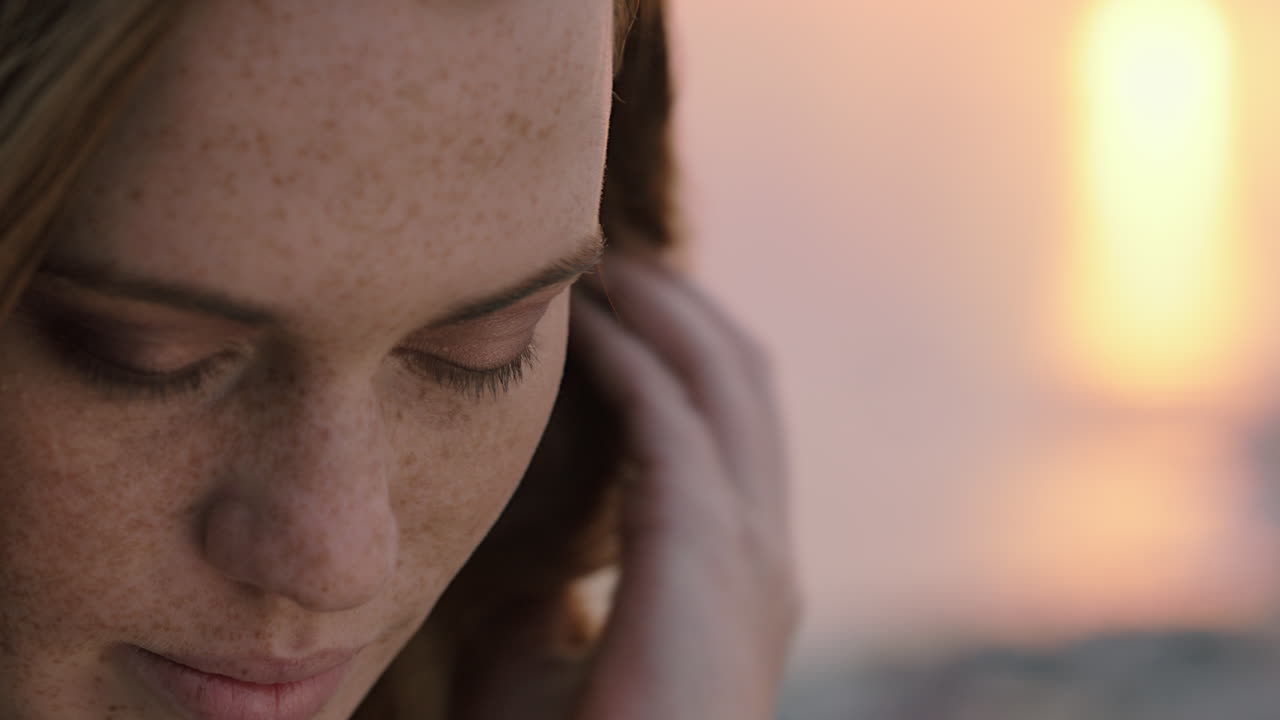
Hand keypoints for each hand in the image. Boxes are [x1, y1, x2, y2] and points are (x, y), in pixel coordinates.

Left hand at [569, 254, 799, 719]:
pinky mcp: (708, 549)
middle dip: (687, 307)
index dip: (686, 354)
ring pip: (725, 379)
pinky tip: (585, 325)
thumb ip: (540, 608)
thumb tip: (516, 565)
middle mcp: (762, 545)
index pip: (730, 428)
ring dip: (667, 311)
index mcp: (739, 573)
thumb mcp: (541, 673)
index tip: (621, 305)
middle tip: (617, 256)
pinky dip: (634, 357)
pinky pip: (673, 419)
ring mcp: (749, 545)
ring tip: (605, 262)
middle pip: (744, 381)